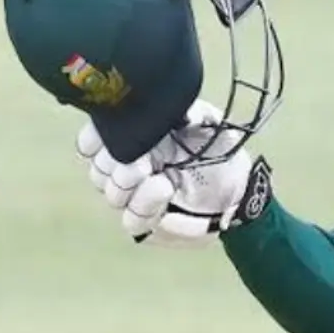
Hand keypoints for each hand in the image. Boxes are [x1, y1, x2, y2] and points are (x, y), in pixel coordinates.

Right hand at [77, 99, 273, 246]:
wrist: (240, 188)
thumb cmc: (220, 152)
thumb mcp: (212, 125)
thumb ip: (196, 113)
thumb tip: (183, 111)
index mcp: (135, 141)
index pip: (93, 141)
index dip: (95, 138)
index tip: (114, 134)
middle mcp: (128, 168)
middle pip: (99, 169)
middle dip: (116, 164)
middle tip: (142, 161)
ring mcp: (135, 197)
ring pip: (113, 194)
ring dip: (131, 186)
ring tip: (160, 177)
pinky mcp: (148, 221)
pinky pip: (132, 221)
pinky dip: (146, 207)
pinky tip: (164, 190)